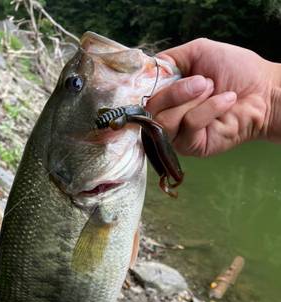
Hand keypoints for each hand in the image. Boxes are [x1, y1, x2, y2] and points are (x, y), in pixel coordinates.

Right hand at [147, 38, 280, 156]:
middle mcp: (165, 117)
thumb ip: (168, 59)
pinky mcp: (190, 147)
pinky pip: (189, 126)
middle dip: (177, 92)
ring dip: (194, 100)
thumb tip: (147, 70)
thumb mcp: (198, 52)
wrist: (263, 91)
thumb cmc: (236, 71)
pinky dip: (210, 108)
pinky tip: (226, 101)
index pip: (141, 95)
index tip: (168, 75)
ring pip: (165, 121)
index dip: (149, 85)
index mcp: (164, 96)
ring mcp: (176, 135)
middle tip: (204, 82)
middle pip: (150, 110)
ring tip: (214, 91)